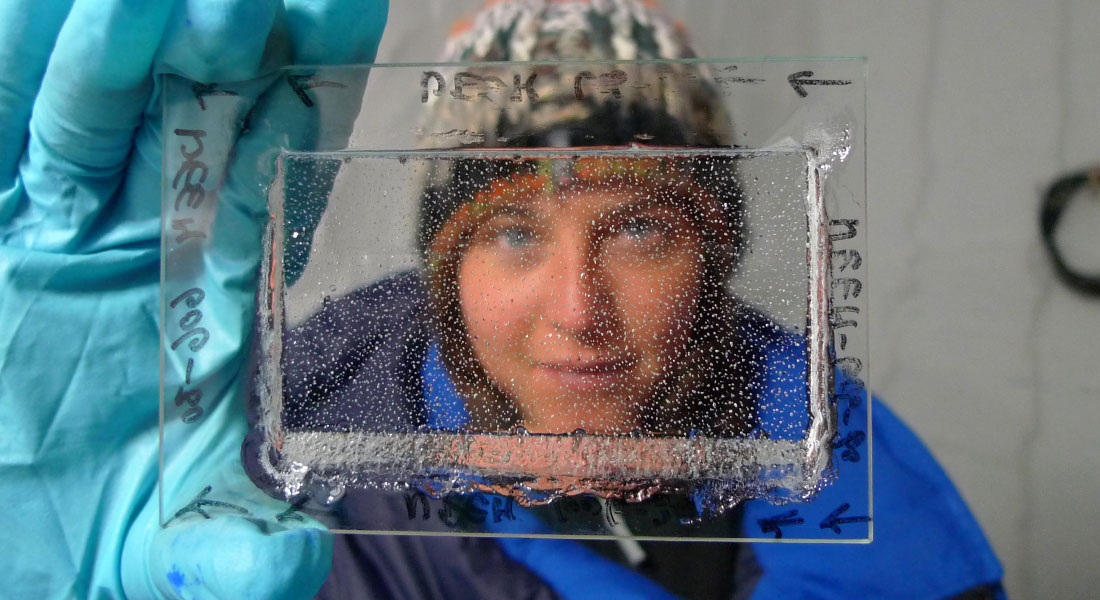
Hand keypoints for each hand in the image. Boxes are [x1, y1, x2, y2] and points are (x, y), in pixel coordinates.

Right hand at [0, 1, 385, 597]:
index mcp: (210, 277)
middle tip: (262, 7)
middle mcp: (138, 227)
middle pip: (197, 99)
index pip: (273, 157)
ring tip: (171, 13)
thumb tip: (297, 569)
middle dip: (229, 39)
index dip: (307, 84)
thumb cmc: (65, 533)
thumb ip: (232, 556)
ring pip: (93, 96)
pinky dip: (18, 69)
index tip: (346, 22)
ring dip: (125, 41)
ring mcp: (47, 214)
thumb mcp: (162, 549)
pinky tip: (47, 18)